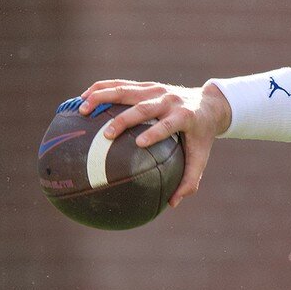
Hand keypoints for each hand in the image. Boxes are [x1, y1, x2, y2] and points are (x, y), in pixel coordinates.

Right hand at [76, 79, 232, 207]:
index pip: (168, 124)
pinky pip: (120, 85)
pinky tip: (82, 98)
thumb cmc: (201, 136)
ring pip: (126, 90)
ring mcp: (156, 90)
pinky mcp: (146, 86)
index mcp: (184, 117)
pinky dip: (101, 89)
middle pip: (144, 107)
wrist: (208, 104)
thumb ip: (189, 180)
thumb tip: (172, 204)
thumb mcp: (201, 157)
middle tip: (107, 135)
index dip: (155, 132)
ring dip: (103, 98)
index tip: (140, 143)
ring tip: (82, 108)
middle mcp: (169, 100)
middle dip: (124, 119)